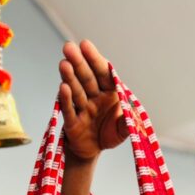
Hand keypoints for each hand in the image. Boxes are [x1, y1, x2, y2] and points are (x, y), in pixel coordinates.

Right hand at [59, 39, 127, 160]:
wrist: (92, 150)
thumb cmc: (108, 134)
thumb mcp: (123, 129)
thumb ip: (128, 121)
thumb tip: (131, 113)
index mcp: (108, 92)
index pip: (102, 72)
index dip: (94, 59)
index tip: (85, 44)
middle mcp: (93, 96)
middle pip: (86, 78)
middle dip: (78, 62)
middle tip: (68, 47)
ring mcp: (82, 108)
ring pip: (76, 90)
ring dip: (70, 77)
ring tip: (64, 64)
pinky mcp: (72, 122)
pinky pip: (69, 109)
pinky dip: (66, 99)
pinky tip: (63, 87)